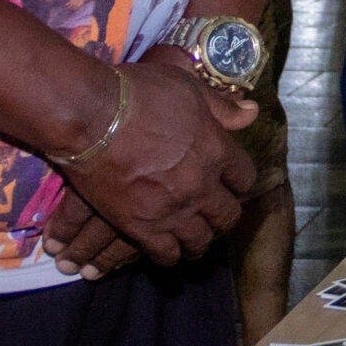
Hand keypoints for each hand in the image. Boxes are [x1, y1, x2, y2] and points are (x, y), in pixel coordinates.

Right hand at [45, 55, 254, 270]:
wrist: (93, 116)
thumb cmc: (141, 94)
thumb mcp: (189, 89)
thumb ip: (221, 106)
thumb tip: (252, 112)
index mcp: (217, 151)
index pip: (244, 177)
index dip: (238, 181)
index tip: (231, 183)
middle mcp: (202, 186)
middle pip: (227, 214)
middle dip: (224, 216)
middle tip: (215, 216)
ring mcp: (173, 210)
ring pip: (199, 240)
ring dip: (199, 241)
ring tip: (194, 242)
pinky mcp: (141, 227)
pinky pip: (165, 254)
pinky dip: (169, 256)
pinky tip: (167, 253)